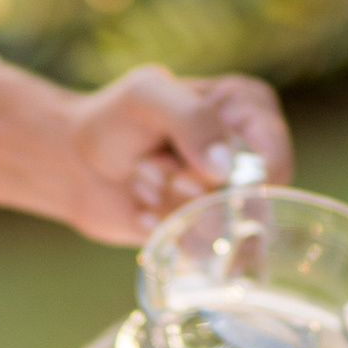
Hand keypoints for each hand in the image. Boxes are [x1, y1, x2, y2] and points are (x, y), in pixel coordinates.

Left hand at [0, 57, 290, 245]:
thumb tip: (225, 170)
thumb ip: (191, 120)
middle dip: (187, 192)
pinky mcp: (210, 232)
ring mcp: (231, 195)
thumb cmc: (112, 118)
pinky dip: (166, 233)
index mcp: (249, 108)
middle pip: (248, 203)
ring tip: (144, 181)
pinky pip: (203, 252)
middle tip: (150, 165)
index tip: (193, 175)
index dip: (237, 181)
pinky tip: (145, 209)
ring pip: (223, 231)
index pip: (273, 161)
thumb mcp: (147, 95)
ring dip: (170, 210)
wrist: (74, 162)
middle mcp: (250, 153)